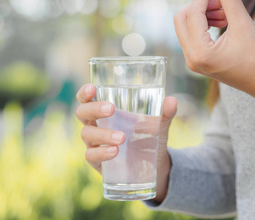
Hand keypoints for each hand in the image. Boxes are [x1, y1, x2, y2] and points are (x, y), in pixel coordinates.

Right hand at [75, 84, 176, 201]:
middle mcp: (95, 125)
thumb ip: (165, 113)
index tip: (93, 88)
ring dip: (103, 134)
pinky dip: (102, 153)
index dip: (85, 92)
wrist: (153, 167)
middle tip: (111, 109)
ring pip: (87, 134)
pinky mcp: (97, 161)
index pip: (87, 98)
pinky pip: (91, 156)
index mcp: (104, 112)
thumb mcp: (159, 126)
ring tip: (122, 138)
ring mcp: (94, 144)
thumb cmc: (149, 138)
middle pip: (82, 113)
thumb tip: (172, 100)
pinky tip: (115, 151)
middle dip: (94, 109)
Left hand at [174, 0, 254, 109]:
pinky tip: (223, 22)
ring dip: (204, 14)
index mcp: (200, 52)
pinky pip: (193, 35)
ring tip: (226, 14)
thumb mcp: (243, 24)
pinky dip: (205, 24)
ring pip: (187, 26)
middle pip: (182, 19)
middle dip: (201, 5)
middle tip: (222, 2)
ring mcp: (192, 61)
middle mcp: (191, 58)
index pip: (193, 13)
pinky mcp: (197, 60)